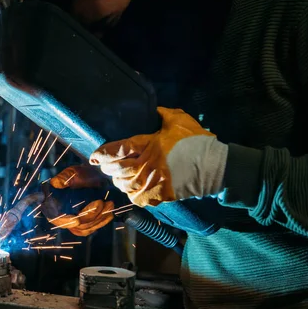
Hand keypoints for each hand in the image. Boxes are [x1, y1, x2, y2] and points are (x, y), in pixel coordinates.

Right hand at [47, 165, 113, 235]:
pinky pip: (92, 227)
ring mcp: (75, 220)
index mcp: (54, 205)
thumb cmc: (78, 175)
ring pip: (85, 228)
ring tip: (109, 205)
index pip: (56, 218)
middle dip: (89, 215)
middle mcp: (63, 216)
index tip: (76, 220)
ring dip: (98, 218)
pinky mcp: (85, 222)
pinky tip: (109, 214)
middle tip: (100, 202)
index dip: (65, 221)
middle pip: (75, 225)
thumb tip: (55, 183)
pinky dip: (102, 221)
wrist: (90, 176)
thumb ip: (63, 178)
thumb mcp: (70, 174)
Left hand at [90, 107, 227, 206]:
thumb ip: (163, 114)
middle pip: (116, 169)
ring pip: (124, 185)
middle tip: (106, 165)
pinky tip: (133, 188)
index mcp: (146, 145)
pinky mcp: (158, 196)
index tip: (93, 156)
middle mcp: (144, 166)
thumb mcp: (179, 120)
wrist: (214, 167)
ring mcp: (150, 183)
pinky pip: (137, 198)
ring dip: (119, 180)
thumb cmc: (196, 142)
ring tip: (118, 176)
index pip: (116, 150)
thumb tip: (155, 110)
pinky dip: (132, 194)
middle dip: (108, 167)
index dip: (102, 154)